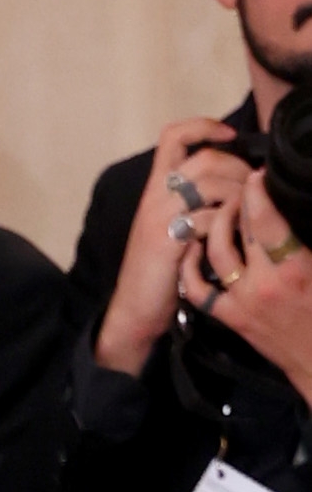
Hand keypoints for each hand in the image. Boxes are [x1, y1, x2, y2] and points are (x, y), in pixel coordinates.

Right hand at [97, 117, 253, 374]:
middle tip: (251, 188)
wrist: (134, 310)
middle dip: (237, 168)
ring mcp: (159, 218)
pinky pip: (207, 218)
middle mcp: (155, 197)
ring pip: (209, 184)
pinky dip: (227, 224)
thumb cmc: (157, 271)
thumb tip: (227, 182)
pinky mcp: (168, 241)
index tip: (230, 135)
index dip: (204, 125)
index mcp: (155, 189)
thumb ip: (190, 202)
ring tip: (246, 213)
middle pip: (203, 158)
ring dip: (238, 195)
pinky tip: (231, 236)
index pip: (173, 136)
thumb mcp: (170, 226)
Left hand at [186, 166, 311, 409]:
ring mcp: (242, 300)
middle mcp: (264, 282)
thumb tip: (301, 204)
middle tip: (239, 183)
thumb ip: (308, 234)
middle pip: (240, 228)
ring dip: (216, 224)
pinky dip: (192, 266)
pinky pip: (199, 290)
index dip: (258, 190)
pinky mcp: (229, 318)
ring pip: (216, 252)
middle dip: (238, 199)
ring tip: (223, 207)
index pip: (266, 218)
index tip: (257, 174)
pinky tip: (196, 246)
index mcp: (294, 266)